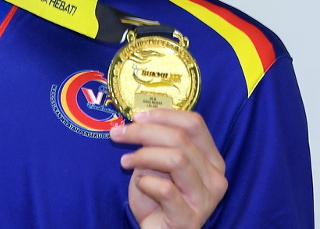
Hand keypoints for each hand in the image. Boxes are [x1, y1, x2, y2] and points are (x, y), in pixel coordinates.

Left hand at [110, 109, 226, 228]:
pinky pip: (165, 189)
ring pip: (176, 159)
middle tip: (118, 134)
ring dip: (143, 155)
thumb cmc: (156, 195)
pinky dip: (145, 182)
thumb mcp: (157, 162)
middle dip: (143, 132)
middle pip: (180, 138)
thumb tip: (139, 117)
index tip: (136, 116)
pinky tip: (139, 185)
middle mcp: (215, 178)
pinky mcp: (189, 219)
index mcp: (211, 159)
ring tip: (125, 162)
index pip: (195, 124)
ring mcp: (205, 200)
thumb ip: (157, 142)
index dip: (163, 115)